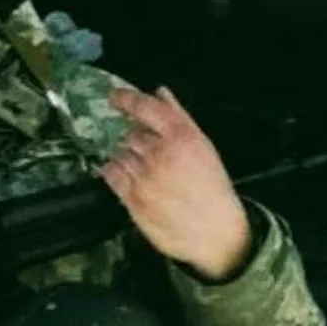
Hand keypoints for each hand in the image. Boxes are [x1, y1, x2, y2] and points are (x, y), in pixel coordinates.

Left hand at [101, 86, 252, 280]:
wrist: (216, 234)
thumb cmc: (212, 187)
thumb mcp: (202, 147)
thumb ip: (178, 117)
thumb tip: (159, 91)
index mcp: (182, 137)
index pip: (145, 108)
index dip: (126, 99)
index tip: (113, 96)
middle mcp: (160, 154)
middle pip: (131, 134)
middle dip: (136, 140)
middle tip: (149, 153)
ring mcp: (144, 177)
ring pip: (120, 153)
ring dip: (127, 158)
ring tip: (146, 172)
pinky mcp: (132, 198)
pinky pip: (110, 174)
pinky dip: (115, 172)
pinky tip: (128, 178)